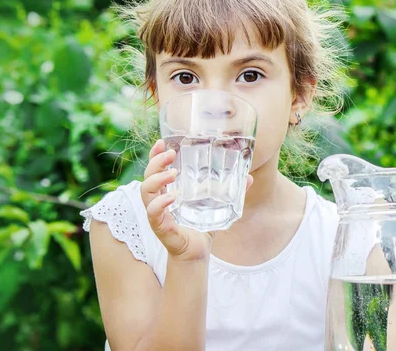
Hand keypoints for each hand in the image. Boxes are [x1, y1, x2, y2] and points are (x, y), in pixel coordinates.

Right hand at [140, 139, 252, 262]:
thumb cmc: (202, 228)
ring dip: (157, 178)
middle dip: (156, 161)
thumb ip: (231, 192)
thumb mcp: (217, 206)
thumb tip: (250, 177)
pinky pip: (152, 212)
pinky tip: (173, 196)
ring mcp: (157, 214)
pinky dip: (160, 203)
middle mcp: (158, 200)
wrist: (197, 253)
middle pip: (147, 175)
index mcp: (167, 191)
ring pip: (145, 191)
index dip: (155, 154)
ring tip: (173, 172)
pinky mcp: (160, 227)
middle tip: (171, 154)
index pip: (154, 168)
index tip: (163, 141)